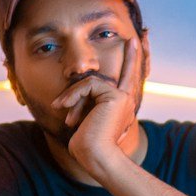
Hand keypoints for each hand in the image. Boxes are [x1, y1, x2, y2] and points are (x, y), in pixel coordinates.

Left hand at [53, 33, 141, 174]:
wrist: (96, 157)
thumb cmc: (86, 146)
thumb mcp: (84, 121)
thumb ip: (85, 106)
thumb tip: (66, 101)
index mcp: (122, 107)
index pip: (127, 81)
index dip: (132, 63)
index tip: (135, 46)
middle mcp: (126, 101)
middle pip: (130, 72)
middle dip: (133, 54)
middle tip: (135, 38)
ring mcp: (123, 98)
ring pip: (92, 81)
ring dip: (72, 95)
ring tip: (60, 108)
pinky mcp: (116, 96)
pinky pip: (88, 85)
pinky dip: (72, 95)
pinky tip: (64, 108)